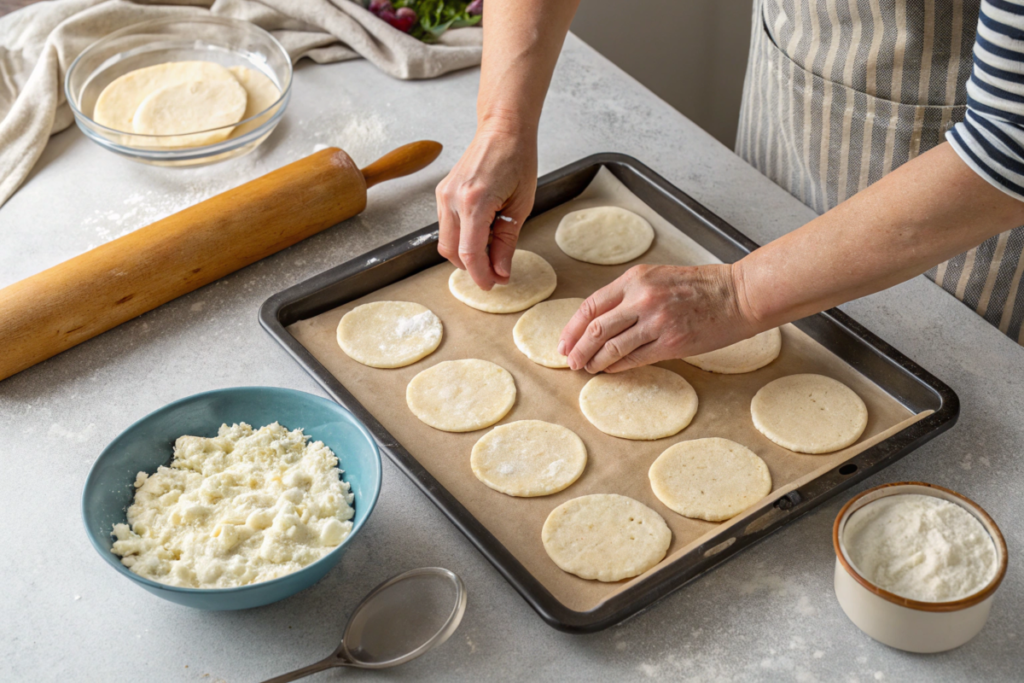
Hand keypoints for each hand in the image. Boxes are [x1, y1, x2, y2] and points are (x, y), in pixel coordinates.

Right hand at [435, 122, 537, 289]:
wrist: (503, 128)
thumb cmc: (517, 159)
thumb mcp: (520, 206)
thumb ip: (507, 242)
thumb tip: (501, 272)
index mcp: (474, 201)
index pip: (470, 254)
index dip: (481, 276)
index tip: (494, 285)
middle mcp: (452, 199)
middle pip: (452, 252)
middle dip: (473, 268)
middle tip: (497, 272)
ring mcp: (443, 195)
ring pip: (445, 241)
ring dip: (466, 253)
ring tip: (493, 250)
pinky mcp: (442, 192)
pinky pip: (446, 226)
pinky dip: (462, 237)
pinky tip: (483, 232)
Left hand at [558, 263, 757, 372]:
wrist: (738, 294)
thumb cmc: (701, 286)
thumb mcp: (658, 277)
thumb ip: (630, 294)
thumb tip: (601, 321)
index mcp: (635, 279)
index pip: (591, 306)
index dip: (572, 328)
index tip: (563, 342)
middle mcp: (642, 298)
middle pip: (595, 329)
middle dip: (577, 349)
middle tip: (570, 362)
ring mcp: (656, 321)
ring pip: (611, 347)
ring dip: (594, 361)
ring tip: (587, 369)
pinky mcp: (671, 342)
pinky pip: (634, 359)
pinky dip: (617, 366)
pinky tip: (609, 370)